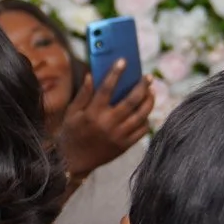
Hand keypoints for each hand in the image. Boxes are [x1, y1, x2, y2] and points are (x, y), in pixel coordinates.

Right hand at [61, 62, 152, 181]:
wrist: (73, 161)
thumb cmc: (71, 133)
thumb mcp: (71, 112)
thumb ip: (83, 94)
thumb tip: (92, 75)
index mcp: (92, 113)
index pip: (106, 88)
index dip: (115, 73)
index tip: (123, 61)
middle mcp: (107, 124)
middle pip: (131, 101)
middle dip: (142, 86)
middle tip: (148, 77)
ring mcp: (118, 136)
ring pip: (141, 115)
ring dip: (149, 101)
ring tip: (151, 92)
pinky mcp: (124, 146)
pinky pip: (142, 130)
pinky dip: (146, 119)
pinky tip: (146, 111)